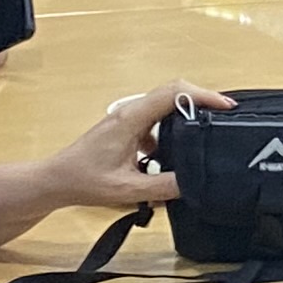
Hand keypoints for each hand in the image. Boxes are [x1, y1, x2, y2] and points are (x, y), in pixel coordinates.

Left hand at [42, 81, 226, 212]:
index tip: (226, 106)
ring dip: (188, 115)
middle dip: (202, 101)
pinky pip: (157, 120)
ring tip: (207, 133)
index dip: (204, 95)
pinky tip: (177, 154)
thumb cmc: (83, 180)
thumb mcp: (128, 190)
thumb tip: (193, 183)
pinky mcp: (127, 128)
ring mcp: (128, 118)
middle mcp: (131, 112)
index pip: (174, 93)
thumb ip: (163, 186)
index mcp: (131, 119)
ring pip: (166, 105)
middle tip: (225, 117)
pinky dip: (173, 130)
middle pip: (174, 92)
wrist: (56, 180)